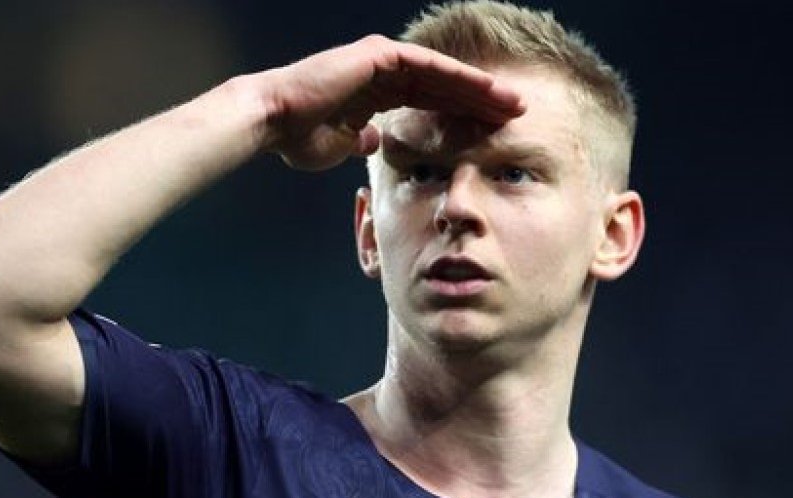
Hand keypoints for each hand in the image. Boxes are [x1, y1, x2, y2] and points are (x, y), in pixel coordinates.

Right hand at [257, 35, 524, 170]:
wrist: (273, 122)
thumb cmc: (297, 138)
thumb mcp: (338, 145)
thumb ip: (359, 140)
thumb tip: (373, 141)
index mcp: (377, 92)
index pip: (431, 102)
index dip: (463, 115)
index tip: (492, 130)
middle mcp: (384, 71)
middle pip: (445, 86)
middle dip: (481, 100)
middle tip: (519, 113)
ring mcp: (383, 60)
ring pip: (444, 74)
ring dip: (480, 88)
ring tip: (515, 102)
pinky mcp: (381, 56)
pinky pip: (430, 67)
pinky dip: (460, 78)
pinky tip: (487, 90)